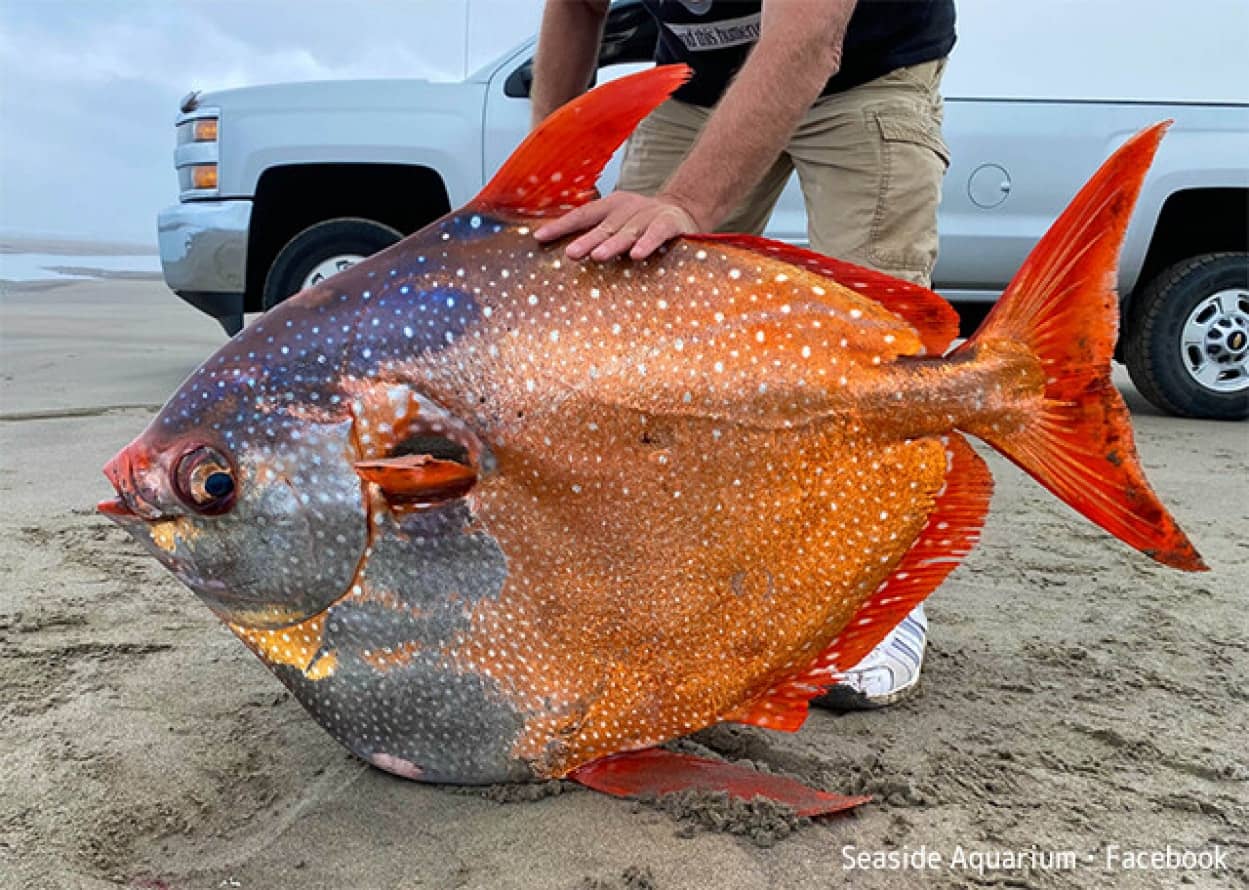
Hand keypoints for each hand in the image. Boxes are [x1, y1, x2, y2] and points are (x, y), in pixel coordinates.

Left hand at [533, 191, 701, 260]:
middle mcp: (627, 208)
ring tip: (598, 257)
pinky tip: (637, 255)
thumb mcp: (617, 223)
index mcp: (610, 206)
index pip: (582, 215)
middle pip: (603, 227)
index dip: (561, 226)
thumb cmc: (642, 223)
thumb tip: (562, 250)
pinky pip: (656, 234)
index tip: (540, 238)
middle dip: (586, 240)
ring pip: (628, 232)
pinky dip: (647, 243)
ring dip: (613, 244)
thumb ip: (595, 233)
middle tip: (570, 254)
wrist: (683, 211)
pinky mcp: (669, 222)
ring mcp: (648, 214)